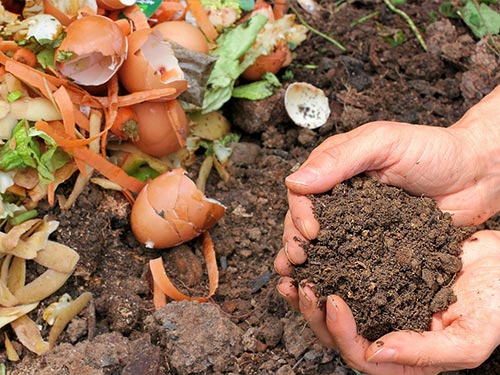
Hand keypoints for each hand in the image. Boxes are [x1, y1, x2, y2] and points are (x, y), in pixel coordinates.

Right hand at [275, 85, 499, 276]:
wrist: (477, 175)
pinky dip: (335, 273)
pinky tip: (325, 287)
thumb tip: (294, 181)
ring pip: (322, 243)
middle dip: (295, 241)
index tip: (310, 232)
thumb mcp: (384, 142)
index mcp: (335, 169)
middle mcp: (341, 197)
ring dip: (307, 262)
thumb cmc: (433, 150)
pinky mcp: (375, 245)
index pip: (302, 192)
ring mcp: (357, 223)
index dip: (299, 213)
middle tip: (298, 260)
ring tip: (297, 280)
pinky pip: (351, 259)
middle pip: (304, 221)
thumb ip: (339, 159)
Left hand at [279, 230, 499, 374]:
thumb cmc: (496, 303)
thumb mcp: (470, 337)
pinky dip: (325, 266)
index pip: (361, 355)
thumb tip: (376, 352)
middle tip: (302, 285)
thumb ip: (425, 352)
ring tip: (292, 272)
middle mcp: (386, 330)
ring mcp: (380, 302)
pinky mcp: (377, 275)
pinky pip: (344, 275)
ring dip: (310, 292)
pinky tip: (313, 253)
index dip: (341, 332)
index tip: (332, 300)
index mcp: (404, 355)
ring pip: (333, 306)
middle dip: (314, 313)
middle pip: (337, 334)